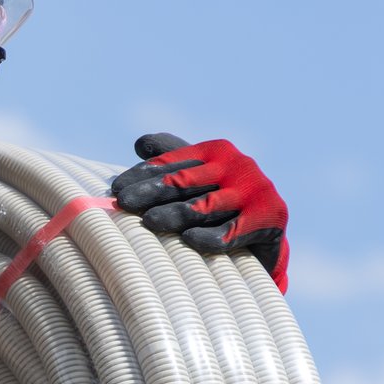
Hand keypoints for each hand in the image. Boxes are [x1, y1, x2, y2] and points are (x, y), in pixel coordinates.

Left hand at [110, 132, 290, 290]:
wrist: (266, 234)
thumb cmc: (221, 203)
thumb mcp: (199, 177)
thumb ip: (173, 159)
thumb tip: (140, 143)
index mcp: (218, 152)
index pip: (172, 162)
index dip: (142, 176)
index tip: (115, 188)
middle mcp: (238, 166)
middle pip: (184, 181)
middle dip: (151, 193)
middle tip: (123, 204)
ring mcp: (255, 191)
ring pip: (205, 205)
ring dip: (176, 214)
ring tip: (149, 222)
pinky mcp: (268, 218)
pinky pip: (233, 231)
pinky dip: (210, 237)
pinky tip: (188, 240)